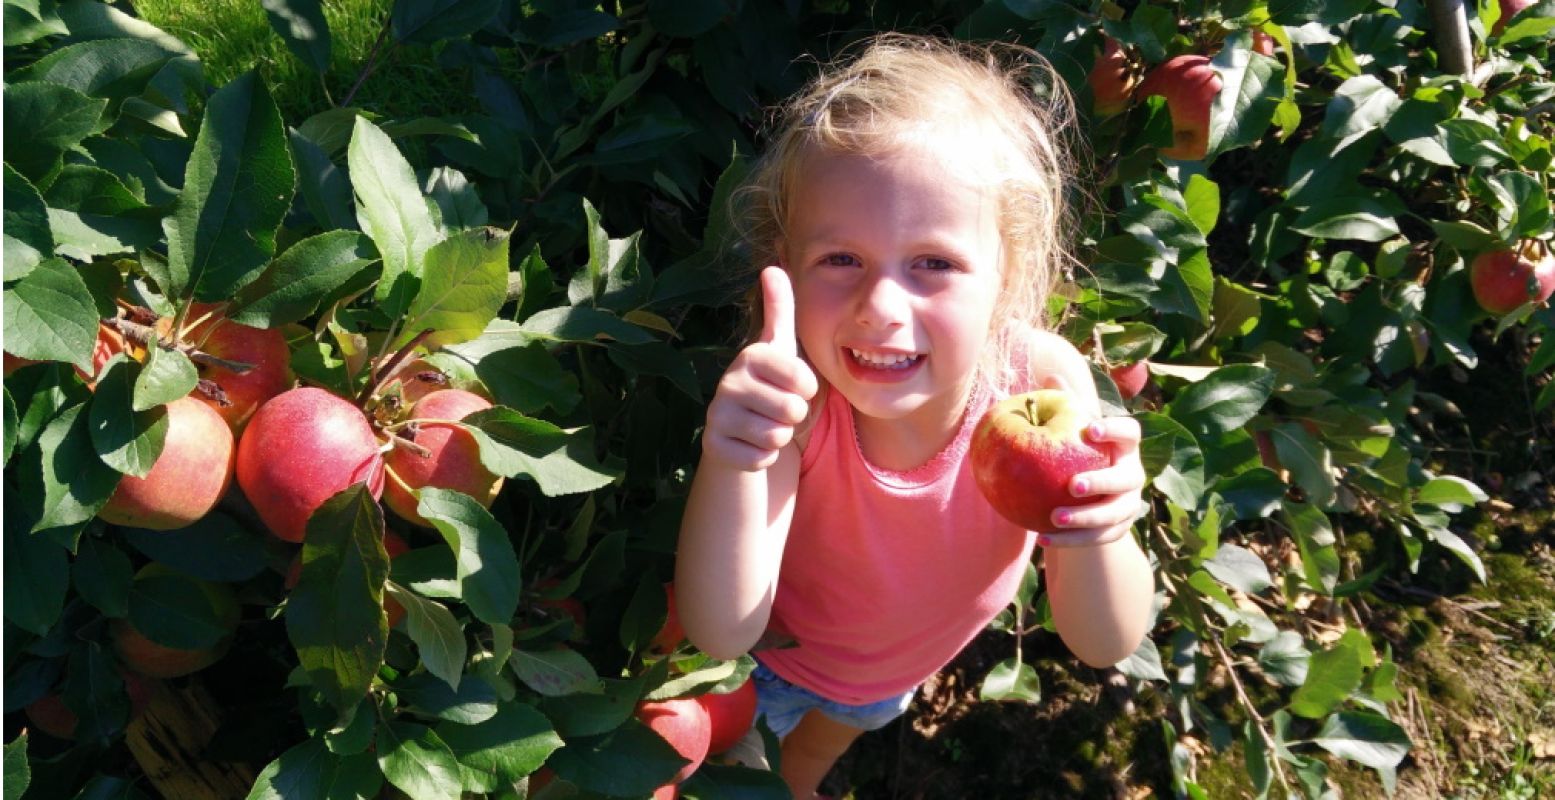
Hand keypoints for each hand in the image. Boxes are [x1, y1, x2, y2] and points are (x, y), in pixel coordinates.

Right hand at [701, 267, 818, 471]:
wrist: (743, 434)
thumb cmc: (771, 389)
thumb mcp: (781, 350)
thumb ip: (781, 309)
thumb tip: (773, 266)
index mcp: (751, 355)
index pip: (804, 380)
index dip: (808, 391)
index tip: (794, 387)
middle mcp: (728, 381)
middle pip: (793, 410)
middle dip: (794, 418)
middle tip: (777, 411)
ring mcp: (717, 414)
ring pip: (778, 437)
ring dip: (780, 439)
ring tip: (765, 426)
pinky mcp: (712, 446)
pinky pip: (761, 459)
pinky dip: (764, 458)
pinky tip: (751, 445)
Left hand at [1040, 416, 1146, 548]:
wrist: (1089, 494)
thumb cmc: (1079, 450)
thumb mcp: (1074, 428)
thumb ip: (1066, 403)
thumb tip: (1051, 377)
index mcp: (1125, 446)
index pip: (1130, 432)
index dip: (1115, 430)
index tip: (1091, 429)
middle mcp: (1133, 475)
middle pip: (1126, 479)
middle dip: (1102, 482)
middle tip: (1072, 485)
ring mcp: (1129, 504)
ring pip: (1113, 514)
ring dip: (1085, 518)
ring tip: (1054, 518)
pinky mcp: (1117, 529)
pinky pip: (1097, 538)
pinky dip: (1071, 541)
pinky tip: (1043, 538)